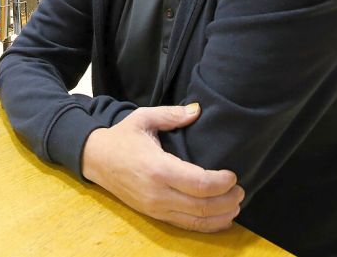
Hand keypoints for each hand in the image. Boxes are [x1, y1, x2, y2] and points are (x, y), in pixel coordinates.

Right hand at [81, 103, 244, 232]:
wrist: (95, 159)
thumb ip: (172, 114)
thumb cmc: (122, 137)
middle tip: (241, 190)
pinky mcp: (154, 215)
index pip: (200, 184)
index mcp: (158, 168)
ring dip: (222, 215)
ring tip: (236, 204)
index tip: (234, 175)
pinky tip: (221, 217)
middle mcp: (158, 193)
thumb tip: (198, 110)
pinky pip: (186, 226)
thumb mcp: (143, 118)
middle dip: (228, 200)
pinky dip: (208, 225)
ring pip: (197, 221)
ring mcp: (155, 207)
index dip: (222, 183)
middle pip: (203, 206)